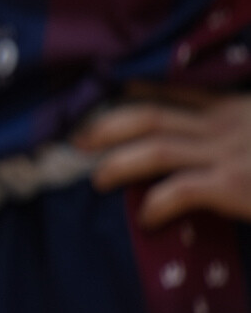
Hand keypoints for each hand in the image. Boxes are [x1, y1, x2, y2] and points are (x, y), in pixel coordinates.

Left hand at [75, 92, 250, 227]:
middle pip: (151, 117)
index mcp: (233, 109)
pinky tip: (146, 220)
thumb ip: (235, 132)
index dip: (131, 96)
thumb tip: (195, 145)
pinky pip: (181, 189)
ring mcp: (230, 152)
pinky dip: (157, 203)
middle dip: (106, 128)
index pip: (172, 93)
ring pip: (157, 150)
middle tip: (78, 143)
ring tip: (99, 181)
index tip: (99, 100)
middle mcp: (227, 124)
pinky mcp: (237, 183)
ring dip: (120, 164)